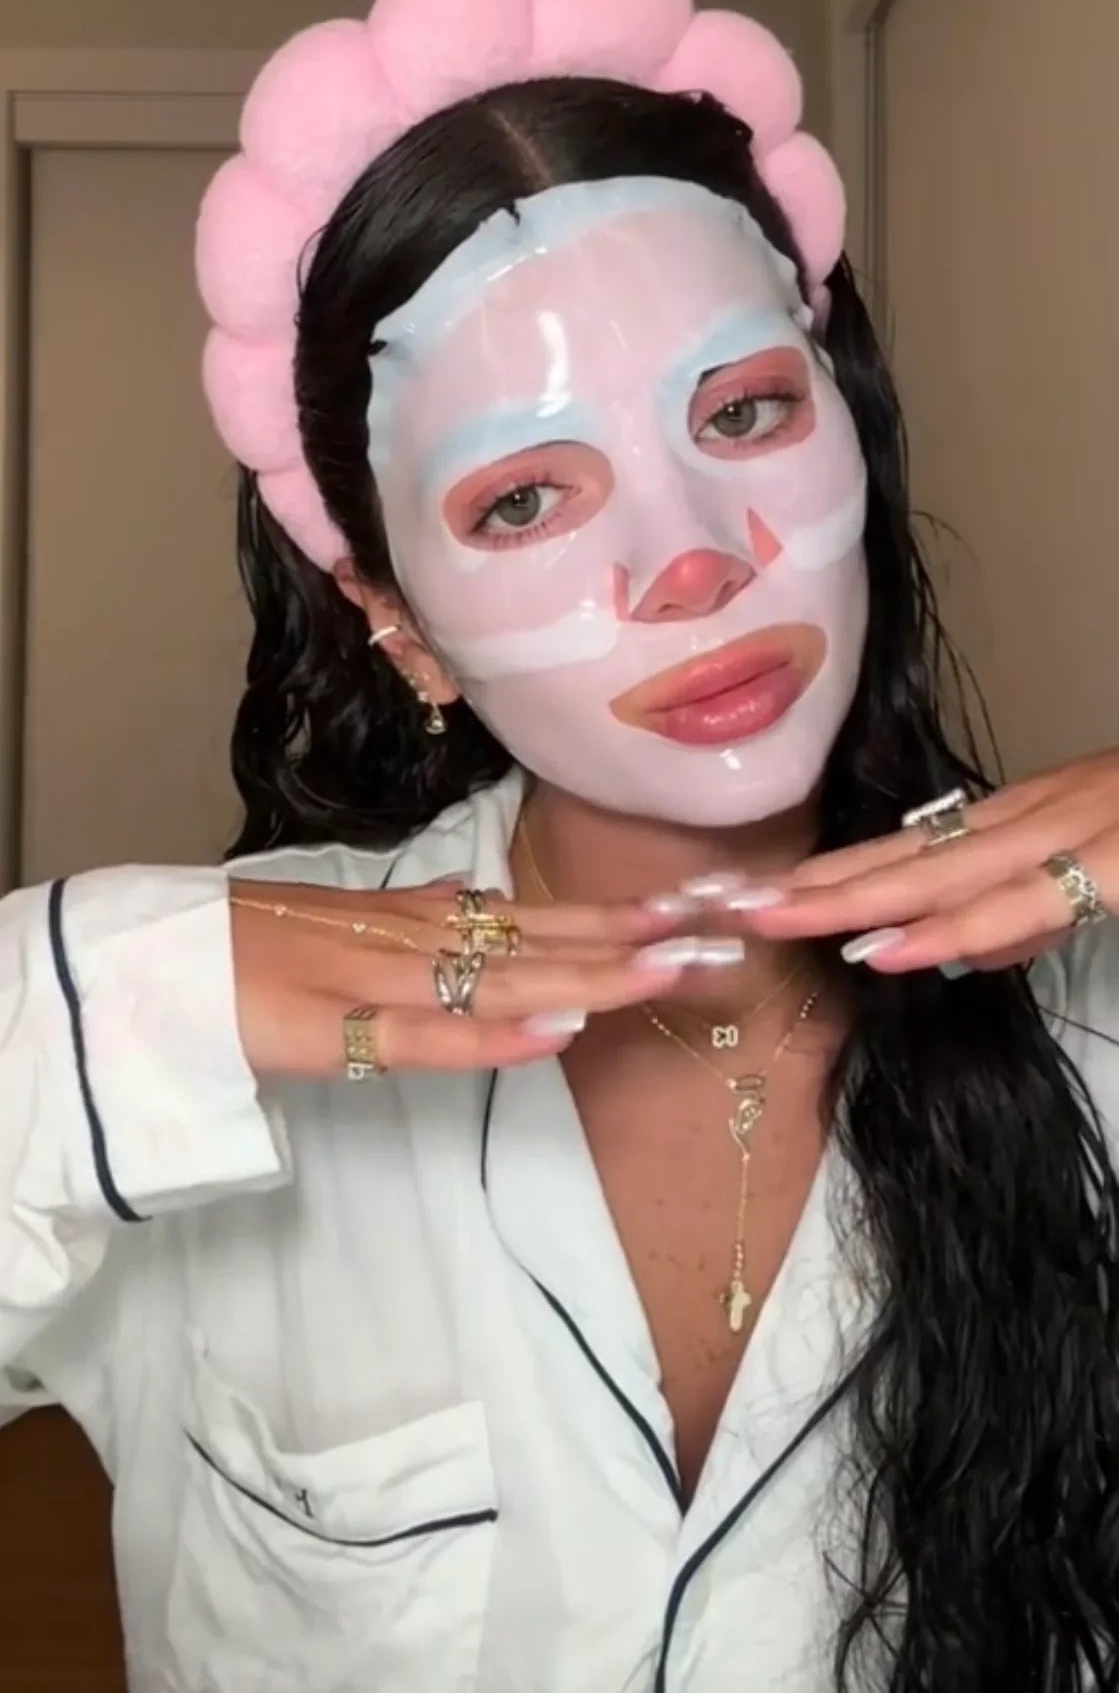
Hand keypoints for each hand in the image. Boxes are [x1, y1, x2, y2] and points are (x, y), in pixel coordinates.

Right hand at [230, 879, 734, 1076]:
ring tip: (677, 966)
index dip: (628, 914)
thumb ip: (419, 920)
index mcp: (429, 919)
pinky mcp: (334, 1027)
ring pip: (506, 977)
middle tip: (733, 929)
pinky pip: (426, 1036)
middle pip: (547, 940)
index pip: (548, 915)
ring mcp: (379, 977)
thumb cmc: (258, 944)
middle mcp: (419, 938)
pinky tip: (557, 1029)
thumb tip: (476, 906)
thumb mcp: (354, 926)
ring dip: (596, 972)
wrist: (157, 959)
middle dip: (642, 939)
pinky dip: (495, 1034)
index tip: (706, 904)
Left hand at [737, 752, 1118, 974]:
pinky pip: (1021, 903)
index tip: (760, 890)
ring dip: (850, 898)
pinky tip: (890, 949)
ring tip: (772, 917)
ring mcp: (1070, 833)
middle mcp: (1036, 814)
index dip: (836, 870)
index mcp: (1029, 816)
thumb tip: (959, 953)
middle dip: (816, 884)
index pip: (915, 846)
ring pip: (942, 871)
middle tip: (729, 902)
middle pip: (908, 855)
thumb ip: (1031, 914)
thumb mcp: (1102, 867)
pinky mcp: (1113, 865)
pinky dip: (953, 927)